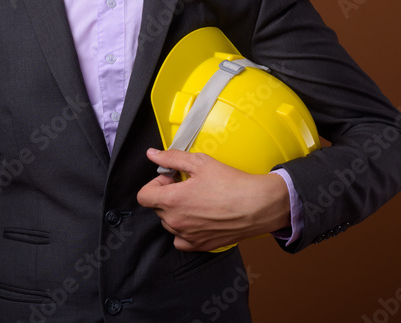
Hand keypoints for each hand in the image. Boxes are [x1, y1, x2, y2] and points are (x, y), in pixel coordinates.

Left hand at [136, 148, 290, 251]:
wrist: (256, 206)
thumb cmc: (230, 183)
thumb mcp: (200, 162)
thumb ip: (172, 158)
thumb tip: (152, 154)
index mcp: (172, 200)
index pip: (144, 196)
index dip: (155, 183)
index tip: (171, 179)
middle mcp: (175, 221)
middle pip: (157, 207)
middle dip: (168, 195)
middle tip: (189, 185)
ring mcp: (186, 236)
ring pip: (169, 223)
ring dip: (177, 211)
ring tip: (198, 200)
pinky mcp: (199, 245)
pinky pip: (180, 239)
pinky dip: (184, 230)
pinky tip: (199, 218)